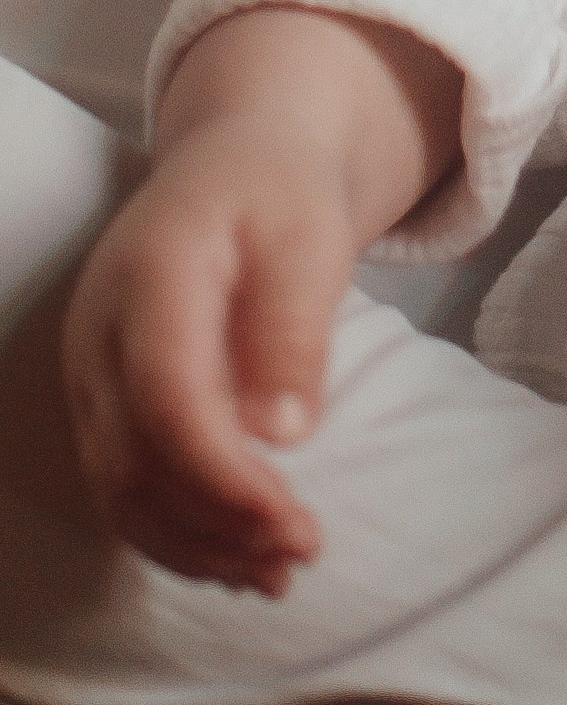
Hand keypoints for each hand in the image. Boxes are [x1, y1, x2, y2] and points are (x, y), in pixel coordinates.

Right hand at [62, 116, 355, 594]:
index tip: (293, 520)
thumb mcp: (311, 234)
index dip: (223, 476)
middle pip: (135, 460)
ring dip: (198, 545)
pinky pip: (124, 487)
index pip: (167, 400)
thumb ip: (294, 325)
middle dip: (217, 524)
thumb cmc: (280, 192)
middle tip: (302, 552)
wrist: (237, 161)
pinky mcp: (102, 403)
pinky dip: (179, 533)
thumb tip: (281, 434)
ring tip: (281, 570)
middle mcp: (100, 332)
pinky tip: (241, 555)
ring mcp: (90, 372)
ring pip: (121, 490)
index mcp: (151, 274)